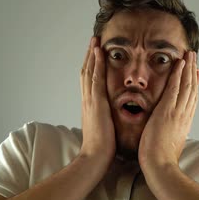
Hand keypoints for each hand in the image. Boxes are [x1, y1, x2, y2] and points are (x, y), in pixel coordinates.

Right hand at [78, 37, 115, 169]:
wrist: (95, 158)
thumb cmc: (102, 149)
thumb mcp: (104, 129)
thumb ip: (106, 120)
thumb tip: (112, 118)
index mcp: (91, 107)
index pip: (89, 82)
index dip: (92, 67)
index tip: (95, 54)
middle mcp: (88, 101)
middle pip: (86, 72)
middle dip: (89, 56)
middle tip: (93, 41)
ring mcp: (90, 101)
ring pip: (89, 72)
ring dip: (92, 55)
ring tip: (95, 40)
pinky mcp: (96, 103)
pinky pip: (95, 79)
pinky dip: (96, 64)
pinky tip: (100, 53)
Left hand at [138, 51, 198, 171]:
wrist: (160, 167)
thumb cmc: (161, 160)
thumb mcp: (169, 143)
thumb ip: (170, 133)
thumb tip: (168, 130)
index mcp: (184, 122)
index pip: (192, 99)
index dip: (194, 84)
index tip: (195, 72)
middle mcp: (184, 115)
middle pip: (192, 88)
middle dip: (193, 71)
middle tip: (194, 57)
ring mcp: (177, 112)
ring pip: (186, 85)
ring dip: (188, 67)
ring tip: (189, 54)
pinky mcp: (167, 111)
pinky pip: (174, 88)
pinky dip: (178, 74)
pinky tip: (179, 63)